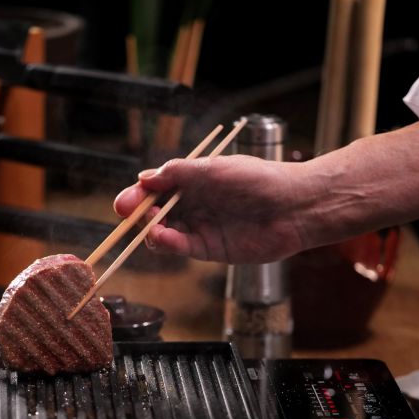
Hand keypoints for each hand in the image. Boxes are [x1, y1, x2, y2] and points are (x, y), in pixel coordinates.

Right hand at [114, 155, 309, 263]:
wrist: (293, 206)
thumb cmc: (257, 179)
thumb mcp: (213, 169)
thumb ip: (177, 174)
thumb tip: (143, 178)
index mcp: (191, 182)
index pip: (154, 189)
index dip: (137, 196)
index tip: (125, 202)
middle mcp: (192, 205)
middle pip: (153, 213)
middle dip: (138, 215)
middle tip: (132, 214)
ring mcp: (199, 227)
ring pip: (162, 233)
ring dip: (150, 230)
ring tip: (152, 226)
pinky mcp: (209, 249)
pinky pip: (180, 248)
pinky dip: (167, 244)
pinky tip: (163, 237)